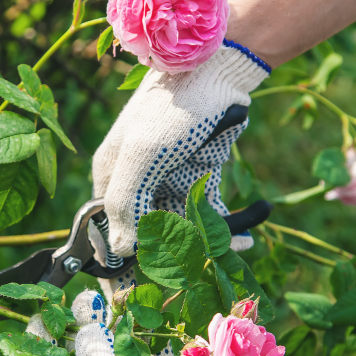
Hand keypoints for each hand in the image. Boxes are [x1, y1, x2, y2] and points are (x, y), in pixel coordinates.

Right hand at [93, 42, 268, 256]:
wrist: (221, 66)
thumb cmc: (175, 106)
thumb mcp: (144, 153)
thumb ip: (126, 202)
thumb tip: (120, 249)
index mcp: (112, 176)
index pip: (110, 230)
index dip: (126, 261)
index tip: (144, 288)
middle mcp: (137, 180)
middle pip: (150, 232)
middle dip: (179, 253)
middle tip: (204, 269)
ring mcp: (168, 177)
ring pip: (184, 225)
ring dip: (208, 240)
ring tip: (237, 248)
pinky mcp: (199, 171)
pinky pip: (208, 210)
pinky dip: (226, 226)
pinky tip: (245, 238)